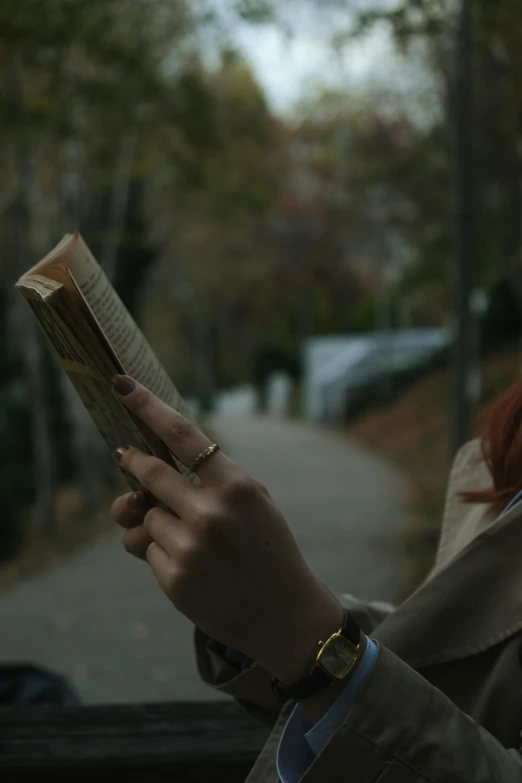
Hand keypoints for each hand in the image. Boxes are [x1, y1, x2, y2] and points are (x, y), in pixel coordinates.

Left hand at [109, 375, 341, 684]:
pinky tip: (195, 568)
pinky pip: (148, 550)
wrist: (284, 614)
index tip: (122, 385)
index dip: (148, 407)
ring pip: (146, 516)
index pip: (183, 435)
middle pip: (149, 473)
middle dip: (132, 462)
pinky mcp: (174, 578)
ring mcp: (190, 546)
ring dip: (158, 521)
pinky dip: (162, 553)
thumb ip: (201, 486)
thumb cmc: (265, 549)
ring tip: (194, 540)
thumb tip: (132, 491)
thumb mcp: (252, 504)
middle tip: (123, 453)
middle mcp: (210, 512)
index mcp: (236, 485)